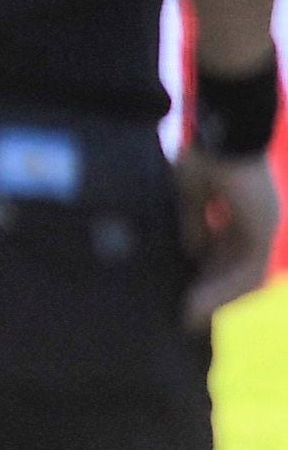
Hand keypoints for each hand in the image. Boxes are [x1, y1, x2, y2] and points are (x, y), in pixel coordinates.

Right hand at [177, 148, 278, 328]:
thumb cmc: (205, 155)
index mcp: (241, 212)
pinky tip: (198, 303)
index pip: (227, 252)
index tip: (185, 295)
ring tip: (190, 317)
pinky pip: (245, 271)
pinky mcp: (261, 230)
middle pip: (238, 269)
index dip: (208, 275)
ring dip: (217, 299)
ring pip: (245, 276)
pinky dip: (222, 289)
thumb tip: (192, 252)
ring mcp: (263, 227)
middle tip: (188, 317)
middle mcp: (257, 223)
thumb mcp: (192, 195)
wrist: (225, 132)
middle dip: (213, 294)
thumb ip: (195, 223)